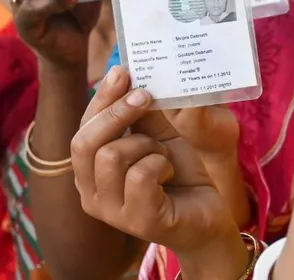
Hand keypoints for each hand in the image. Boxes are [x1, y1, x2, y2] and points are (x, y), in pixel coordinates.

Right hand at [72, 67, 242, 259]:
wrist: (210, 210)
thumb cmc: (181, 170)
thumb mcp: (160, 133)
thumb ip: (142, 110)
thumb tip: (126, 71)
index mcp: (91, 169)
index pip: (83, 128)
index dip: (100, 98)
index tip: (122, 71)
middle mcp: (91, 192)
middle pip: (84, 142)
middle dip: (116, 112)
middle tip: (147, 96)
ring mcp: (111, 211)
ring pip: (111, 156)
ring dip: (146, 145)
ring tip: (163, 155)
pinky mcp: (138, 221)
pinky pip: (139, 176)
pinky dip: (160, 165)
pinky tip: (170, 172)